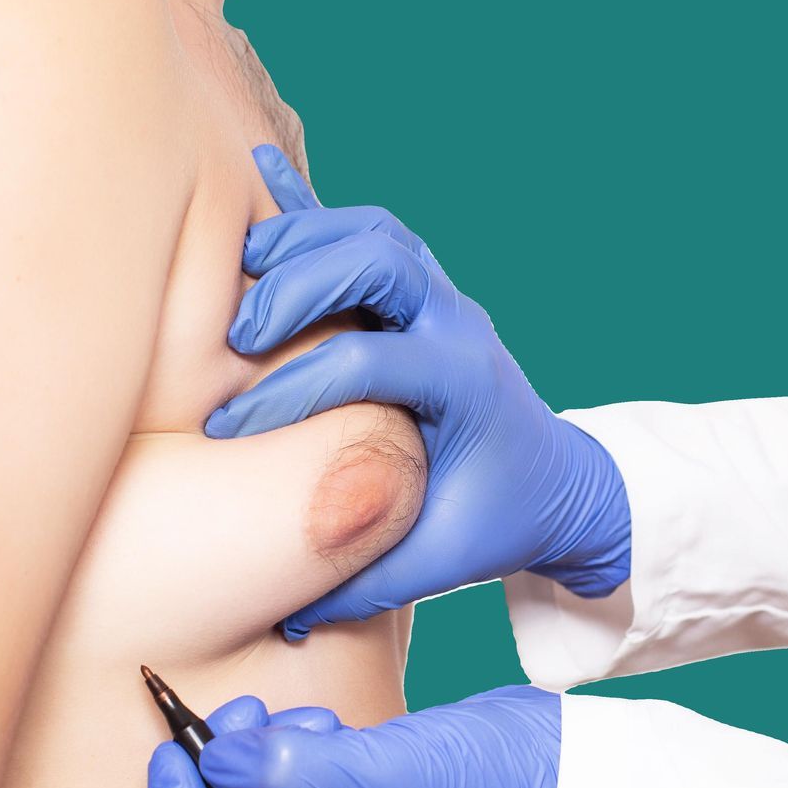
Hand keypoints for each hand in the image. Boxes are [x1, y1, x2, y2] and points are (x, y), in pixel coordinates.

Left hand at [146, 685, 559, 787]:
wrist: (550, 765)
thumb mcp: (368, 776)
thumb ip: (279, 769)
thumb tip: (208, 757)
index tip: (174, 763)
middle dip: (217, 779)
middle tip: (232, 718)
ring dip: (261, 753)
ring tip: (310, 725)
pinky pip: (285, 777)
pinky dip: (291, 744)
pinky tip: (330, 727)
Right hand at [206, 146, 629, 634]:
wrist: (557, 483)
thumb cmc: (493, 521)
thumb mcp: (437, 559)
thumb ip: (361, 579)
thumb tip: (280, 618)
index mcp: (464, 384)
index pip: (369, 364)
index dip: (292, 392)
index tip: (229, 431)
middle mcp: (457, 324)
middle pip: (379, 262)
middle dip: (302, 287)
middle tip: (241, 337)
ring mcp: (443, 297)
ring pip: (376, 230)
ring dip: (306, 235)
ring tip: (241, 266)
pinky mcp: (422, 290)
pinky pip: (367, 230)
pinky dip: (313, 205)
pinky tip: (257, 169)